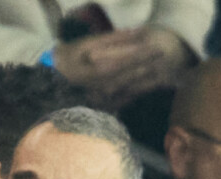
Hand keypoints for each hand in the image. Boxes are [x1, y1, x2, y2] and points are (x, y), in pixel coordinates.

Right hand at [55, 27, 195, 107]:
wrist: (52, 81)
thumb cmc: (70, 58)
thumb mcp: (89, 43)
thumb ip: (114, 39)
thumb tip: (138, 32)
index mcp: (104, 68)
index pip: (133, 59)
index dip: (148, 53)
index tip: (161, 46)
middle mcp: (108, 85)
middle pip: (136, 75)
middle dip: (152, 67)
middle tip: (168, 59)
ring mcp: (106, 98)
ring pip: (134, 89)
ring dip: (150, 81)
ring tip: (164, 73)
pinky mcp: (103, 105)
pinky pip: (125, 100)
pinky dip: (138, 93)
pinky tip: (147, 88)